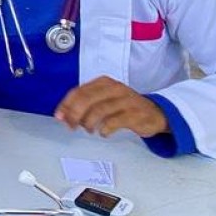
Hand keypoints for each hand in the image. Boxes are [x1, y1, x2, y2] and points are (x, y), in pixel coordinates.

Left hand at [55, 76, 169, 137]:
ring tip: (88, 130)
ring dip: (89, 123)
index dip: (66, 104)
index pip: (79, 91)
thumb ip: (85, 104)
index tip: (59, 116)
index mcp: (103, 82)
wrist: (156, 113)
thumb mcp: (105, 100)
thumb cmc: (125, 107)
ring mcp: (125, 100)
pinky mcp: (135, 114)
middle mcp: (114, 88)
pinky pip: (114, 121)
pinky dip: (104, 129)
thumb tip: (64, 115)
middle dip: (74, 114)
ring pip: (99, 110)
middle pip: (87, 99)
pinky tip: (103, 132)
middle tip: (71, 126)